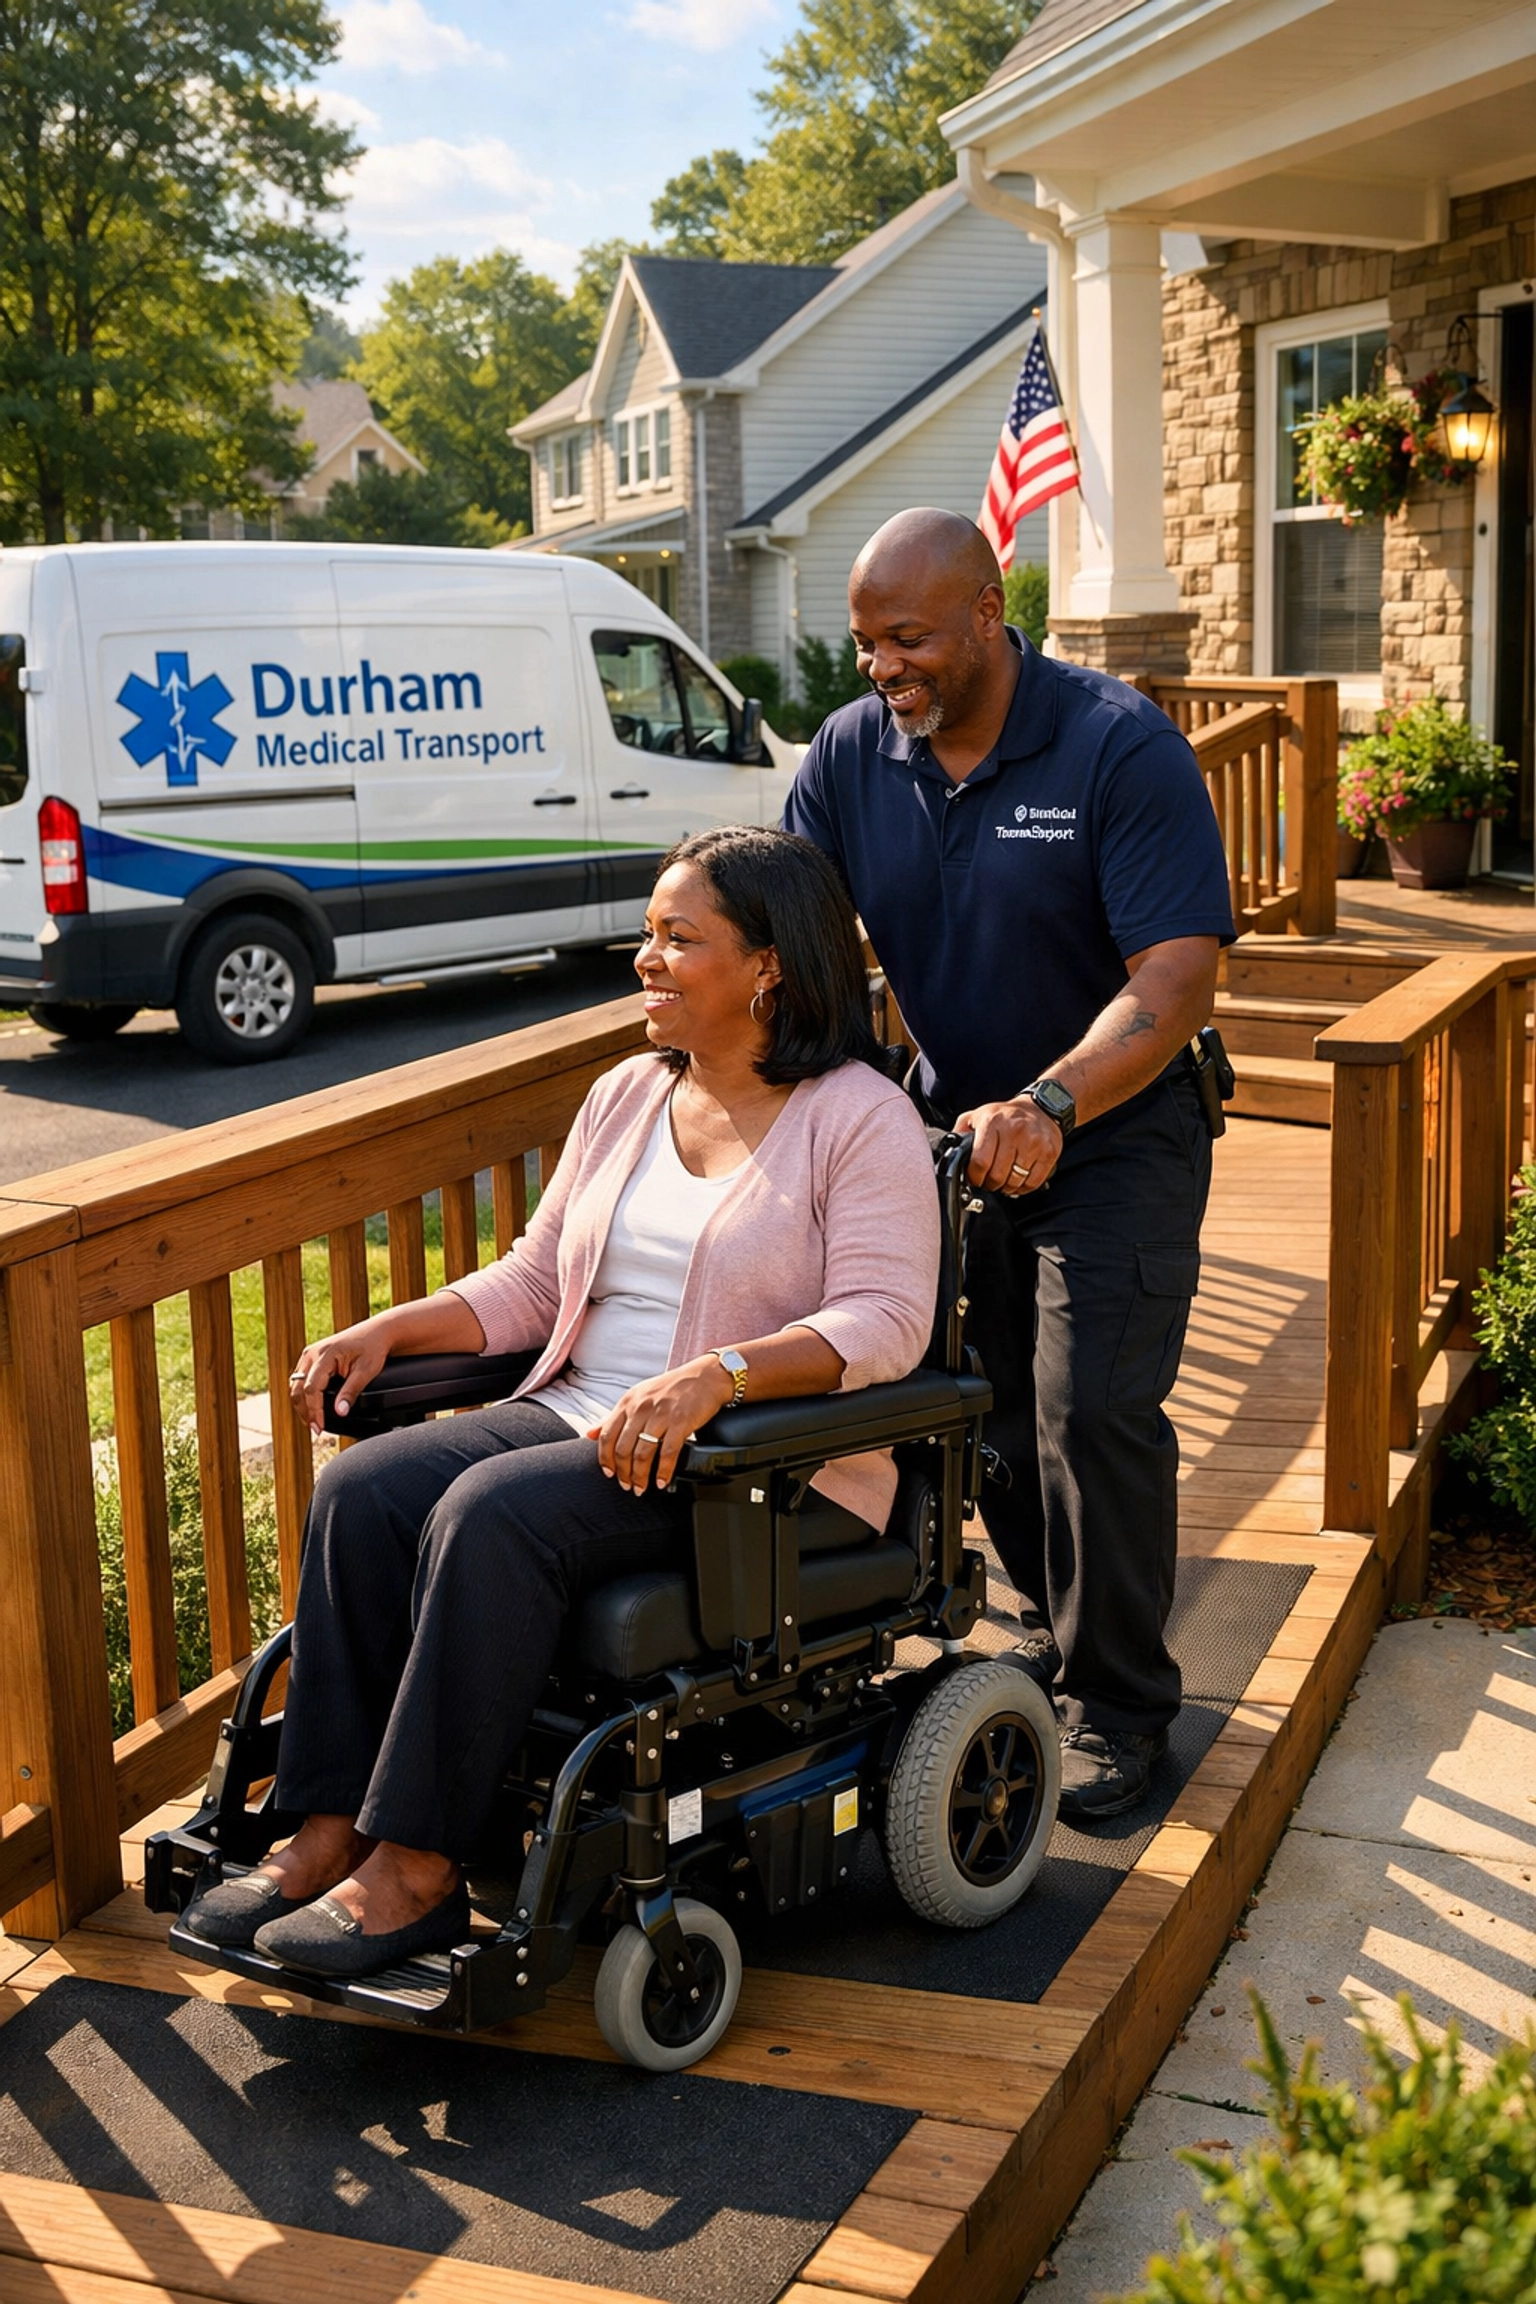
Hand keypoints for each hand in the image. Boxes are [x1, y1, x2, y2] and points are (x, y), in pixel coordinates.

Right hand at [289, 1323, 391, 1436]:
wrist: (376, 1332)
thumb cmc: (373, 1348)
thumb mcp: (367, 1371)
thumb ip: (351, 1391)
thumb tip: (339, 1412)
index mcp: (325, 1354)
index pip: (312, 1389)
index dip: (314, 1411)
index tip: (319, 1428)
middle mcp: (312, 1353)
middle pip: (298, 1388)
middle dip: (304, 1411)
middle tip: (316, 1429)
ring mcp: (309, 1354)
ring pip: (296, 1384)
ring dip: (302, 1404)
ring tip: (314, 1421)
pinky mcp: (311, 1357)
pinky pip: (300, 1379)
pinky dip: (304, 1394)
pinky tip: (312, 1406)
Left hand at [593, 1357, 735, 1492]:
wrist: (705, 1376)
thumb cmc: (672, 1388)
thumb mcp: (638, 1396)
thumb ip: (614, 1416)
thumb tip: (589, 1434)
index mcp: (628, 1402)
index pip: (607, 1435)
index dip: (605, 1458)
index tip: (608, 1473)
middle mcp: (641, 1408)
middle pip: (623, 1449)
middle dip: (623, 1473)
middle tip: (627, 1485)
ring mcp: (661, 1415)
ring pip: (642, 1454)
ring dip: (640, 1476)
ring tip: (641, 1487)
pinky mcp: (681, 1422)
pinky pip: (667, 1453)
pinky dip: (663, 1472)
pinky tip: (661, 1481)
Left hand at [956, 1095, 1063, 1195]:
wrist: (1040, 1107)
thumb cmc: (1005, 1115)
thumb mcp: (977, 1116)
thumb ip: (960, 1133)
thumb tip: (948, 1152)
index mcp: (992, 1122)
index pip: (980, 1162)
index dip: (975, 1177)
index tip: (975, 1178)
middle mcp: (1014, 1131)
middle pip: (997, 1175)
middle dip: (989, 1184)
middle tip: (989, 1181)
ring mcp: (1033, 1142)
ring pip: (1015, 1180)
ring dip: (1006, 1187)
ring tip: (1003, 1180)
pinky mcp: (1049, 1152)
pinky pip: (1033, 1182)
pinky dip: (1023, 1187)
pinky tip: (1018, 1181)